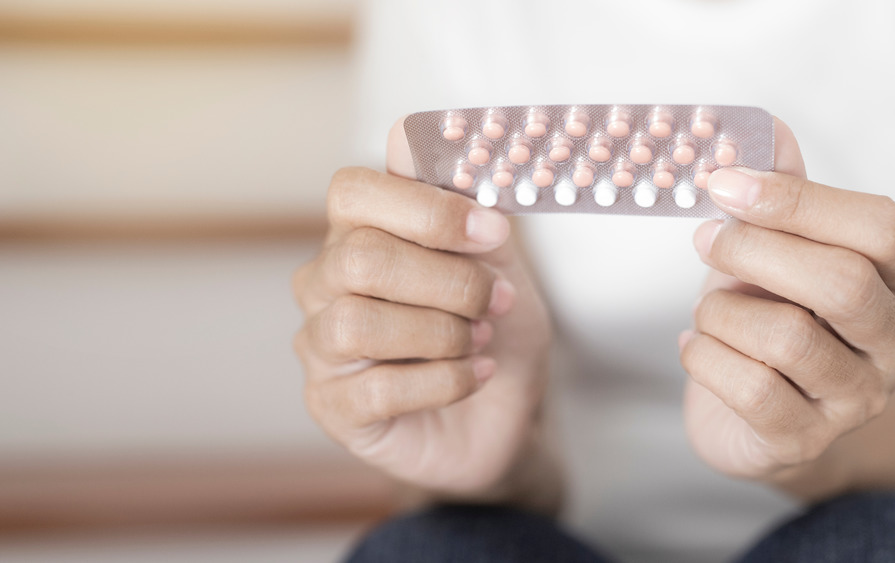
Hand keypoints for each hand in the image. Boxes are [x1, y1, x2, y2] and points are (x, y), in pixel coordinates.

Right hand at [292, 120, 551, 495]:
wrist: (506, 408)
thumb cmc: (493, 327)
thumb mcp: (497, 261)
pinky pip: (377, 389)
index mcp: (358, 233)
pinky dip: (443, 381)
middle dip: (447, 281)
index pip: (352, 191)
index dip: (427, 208)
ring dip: (441, 334)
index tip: (494, 232)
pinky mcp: (332, 407)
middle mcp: (324, 284)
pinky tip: (473, 376)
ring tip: (479, 341)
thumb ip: (461, 204)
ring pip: (357, 324)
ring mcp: (320, 347)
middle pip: (359, 259)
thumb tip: (408, 134)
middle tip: (495, 302)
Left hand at [680, 118, 894, 482]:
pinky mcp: (805, 441)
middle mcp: (894, 342)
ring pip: (787, 338)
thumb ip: (779, 195)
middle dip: (754, 251)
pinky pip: (749, 389)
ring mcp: (857, 399)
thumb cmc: (769, 321)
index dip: (797, 200)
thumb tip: (766, 126)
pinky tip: (696, 346)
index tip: (725, 182)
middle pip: (840, 282)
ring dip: (721, 312)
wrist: (759, 420)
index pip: (880, 227)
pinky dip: (704, 357)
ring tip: (707, 310)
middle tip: (704, 238)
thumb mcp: (776, 252)